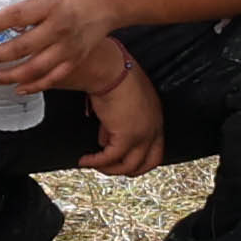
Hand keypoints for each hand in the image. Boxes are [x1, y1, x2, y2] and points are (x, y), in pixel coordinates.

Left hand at [0, 0, 129, 90]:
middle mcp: (59, 27)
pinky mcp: (75, 59)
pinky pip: (53, 78)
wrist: (110, 1)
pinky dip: (35, 86)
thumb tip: (0, 3)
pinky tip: (19, 88)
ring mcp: (68, 47)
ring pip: (36, 68)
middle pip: (23, 46)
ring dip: (11, 76)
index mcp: (51, 4)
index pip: (19, 15)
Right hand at [79, 46, 167, 175]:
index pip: (154, 147)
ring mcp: (143, 134)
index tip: (121, 158)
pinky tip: (84, 160)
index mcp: (155, 117)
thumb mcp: (120, 103)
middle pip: (148, 162)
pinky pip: (110, 158)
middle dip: (128, 170)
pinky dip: (96, 162)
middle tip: (110, 169)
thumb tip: (104, 139)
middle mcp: (154, 128)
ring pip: (130, 165)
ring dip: (110, 169)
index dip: (138, 156)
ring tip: (93, 165)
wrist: (111, 70)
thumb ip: (116, 123)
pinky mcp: (127, 137)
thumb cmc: (114, 76)